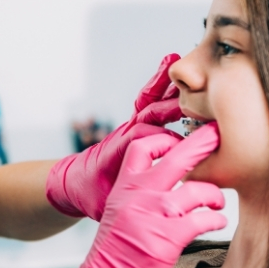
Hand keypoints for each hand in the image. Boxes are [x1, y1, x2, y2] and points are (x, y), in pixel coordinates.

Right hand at [28, 123, 226, 267]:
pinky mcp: (165, 240)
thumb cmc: (112, 258)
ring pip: (197, 189)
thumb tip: (164, 190)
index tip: (182, 143)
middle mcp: (136, 196)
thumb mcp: (117, 217)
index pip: (143, 147)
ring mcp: (151, 215)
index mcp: (122, 188)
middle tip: (217, 136)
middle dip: (202, 144)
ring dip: (214, 196)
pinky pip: (202, 220)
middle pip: (176, 157)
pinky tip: (217, 223)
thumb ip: (136, 198)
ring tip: (218, 204)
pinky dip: (215, 220)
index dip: (165, 141)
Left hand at [47, 54, 183, 220]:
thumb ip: (127, 203)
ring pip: (149, 102)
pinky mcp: (135, 125)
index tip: (190, 141)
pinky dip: (158, 82)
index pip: (146, 140)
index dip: (167, 140)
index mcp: (119, 153)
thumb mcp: (107, 205)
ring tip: (176, 59)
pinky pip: (148, 100)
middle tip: (194, 91)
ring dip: (163, 84)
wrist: (73, 185)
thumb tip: (148, 208)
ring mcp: (130, 128)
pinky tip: (169, 61)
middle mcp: (126, 136)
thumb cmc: (92, 197)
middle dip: (170, 104)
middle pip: (150, 115)